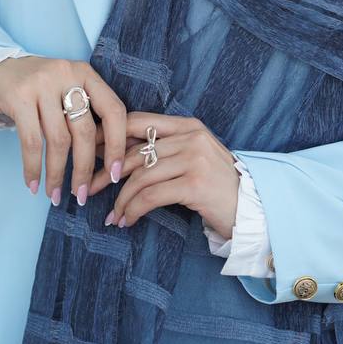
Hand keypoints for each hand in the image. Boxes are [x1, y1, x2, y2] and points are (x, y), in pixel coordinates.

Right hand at [0, 56, 126, 204]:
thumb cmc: (35, 89)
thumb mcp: (64, 90)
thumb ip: (85, 113)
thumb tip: (107, 160)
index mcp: (85, 73)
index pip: (113, 110)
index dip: (117, 145)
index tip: (114, 175)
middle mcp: (66, 74)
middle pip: (84, 130)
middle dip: (84, 168)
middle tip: (81, 195)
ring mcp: (41, 83)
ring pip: (58, 140)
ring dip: (57, 173)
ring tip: (55, 195)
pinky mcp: (17, 97)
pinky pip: (31, 141)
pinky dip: (33, 167)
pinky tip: (33, 184)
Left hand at [86, 112, 239, 238]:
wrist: (253, 209)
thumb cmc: (218, 186)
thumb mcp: (194, 158)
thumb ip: (165, 151)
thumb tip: (118, 155)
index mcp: (188, 125)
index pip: (138, 122)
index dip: (109, 135)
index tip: (89, 152)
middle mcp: (191, 137)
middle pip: (134, 152)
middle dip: (108, 172)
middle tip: (90, 189)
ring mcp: (194, 159)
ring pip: (140, 177)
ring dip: (121, 199)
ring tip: (113, 215)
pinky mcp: (194, 184)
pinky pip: (151, 196)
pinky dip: (133, 210)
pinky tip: (127, 221)